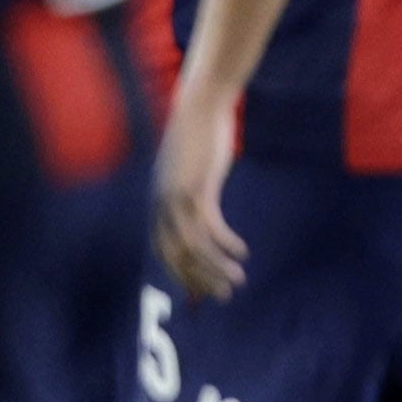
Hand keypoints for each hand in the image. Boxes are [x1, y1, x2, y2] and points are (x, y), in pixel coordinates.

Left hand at [156, 99, 245, 298]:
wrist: (200, 106)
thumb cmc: (199, 139)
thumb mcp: (190, 172)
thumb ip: (190, 193)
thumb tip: (199, 211)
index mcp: (158, 204)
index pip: (165, 251)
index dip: (183, 275)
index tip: (204, 292)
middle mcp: (161, 205)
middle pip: (176, 255)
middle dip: (199, 279)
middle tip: (223, 295)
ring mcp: (177, 197)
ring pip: (193, 246)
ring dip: (214, 267)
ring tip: (237, 280)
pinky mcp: (197, 187)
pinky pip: (210, 225)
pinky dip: (225, 242)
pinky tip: (242, 251)